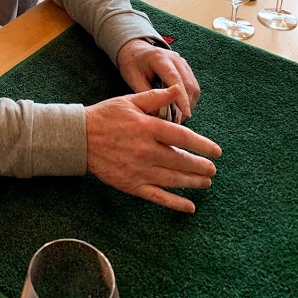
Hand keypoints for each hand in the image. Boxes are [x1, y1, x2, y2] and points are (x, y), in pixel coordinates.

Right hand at [85, 87, 221, 212]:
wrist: (80, 138)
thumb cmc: (106, 116)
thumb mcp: (130, 101)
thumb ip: (156, 97)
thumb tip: (178, 90)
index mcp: (147, 128)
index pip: (182, 137)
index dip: (202, 145)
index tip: (217, 151)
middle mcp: (146, 150)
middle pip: (181, 161)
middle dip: (201, 166)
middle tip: (212, 168)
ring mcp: (139, 170)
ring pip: (174, 179)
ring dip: (193, 182)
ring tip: (206, 181)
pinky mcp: (132, 185)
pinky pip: (158, 197)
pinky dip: (176, 203)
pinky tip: (190, 206)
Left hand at [117, 38, 199, 119]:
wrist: (134, 50)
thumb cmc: (132, 63)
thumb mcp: (133, 78)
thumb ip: (147, 95)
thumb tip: (160, 115)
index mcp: (159, 58)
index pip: (175, 80)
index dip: (181, 99)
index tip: (185, 115)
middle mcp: (174, 58)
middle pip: (188, 83)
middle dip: (187, 104)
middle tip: (180, 121)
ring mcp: (181, 62)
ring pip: (193, 85)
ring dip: (189, 103)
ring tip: (180, 117)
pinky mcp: (185, 67)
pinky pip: (192, 84)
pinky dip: (189, 98)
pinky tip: (181, 108)